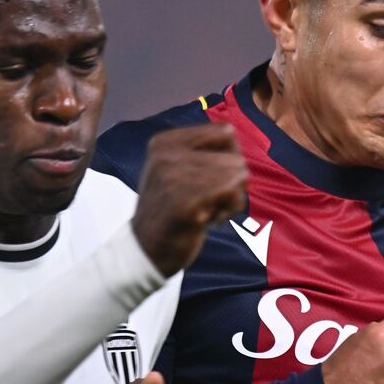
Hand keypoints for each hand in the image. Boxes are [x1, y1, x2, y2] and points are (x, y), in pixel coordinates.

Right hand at [132, 125, 248, 276]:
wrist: (145, 250)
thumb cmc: (170, 210)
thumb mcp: (175, 170)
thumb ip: (204, 152)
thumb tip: (235, 138)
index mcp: (165, 142)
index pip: (225, 133)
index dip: (230, 157)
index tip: (213, 179)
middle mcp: (166, 154)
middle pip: (235, 157)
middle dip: (233, 182)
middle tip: (211, 201)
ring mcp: (173, 177)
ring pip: (238, 175)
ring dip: (232, 199)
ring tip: (209, 210)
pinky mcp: (185, 202)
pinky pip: (233, 193)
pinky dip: (230, 210)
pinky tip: (210, 220)